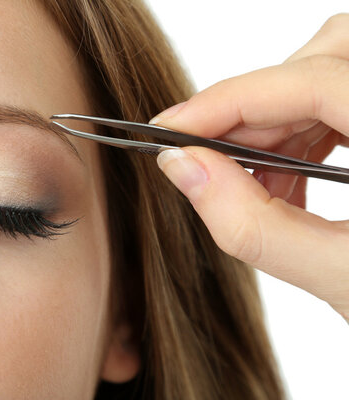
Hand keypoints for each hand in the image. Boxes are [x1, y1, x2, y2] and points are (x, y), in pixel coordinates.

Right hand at [151, 13, 348, 321]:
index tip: (172, 130)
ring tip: (252, 186)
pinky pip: (334, 101)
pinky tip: (284, 183)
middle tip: (205, 162)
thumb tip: (182, 168)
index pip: (314, 82)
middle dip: (248, 114)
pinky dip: (294, 136)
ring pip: (322, 76)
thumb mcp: (343, 279)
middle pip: (317, 65)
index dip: (230, 100)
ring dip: (269, 126)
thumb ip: (253, 225)